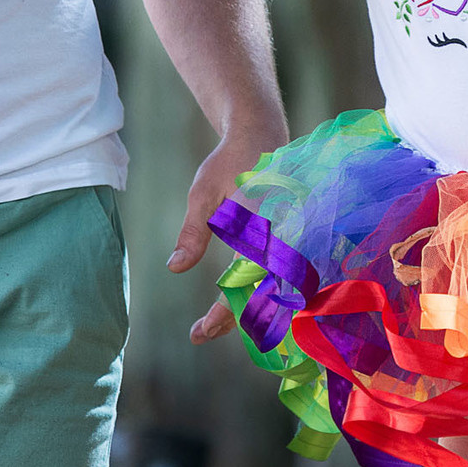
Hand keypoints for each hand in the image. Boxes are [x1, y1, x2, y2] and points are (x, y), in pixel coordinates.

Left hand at [173, 119, 283, 342]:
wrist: (262, 132)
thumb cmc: (231, 161)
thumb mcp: (204, 194)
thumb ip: (193, 232)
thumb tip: (175, 268)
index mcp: (264, 226)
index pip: (246, 281)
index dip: (226, 310)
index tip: (201, 330)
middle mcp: (284, 236)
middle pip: (264, 294)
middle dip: (234, 319)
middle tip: (199, 334)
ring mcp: (291, 237)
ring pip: (273, 288)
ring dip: (246, 310)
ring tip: (211, 326)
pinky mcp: (290, 238)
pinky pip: (277, 275)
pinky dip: (258, 294)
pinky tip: (237, 305)